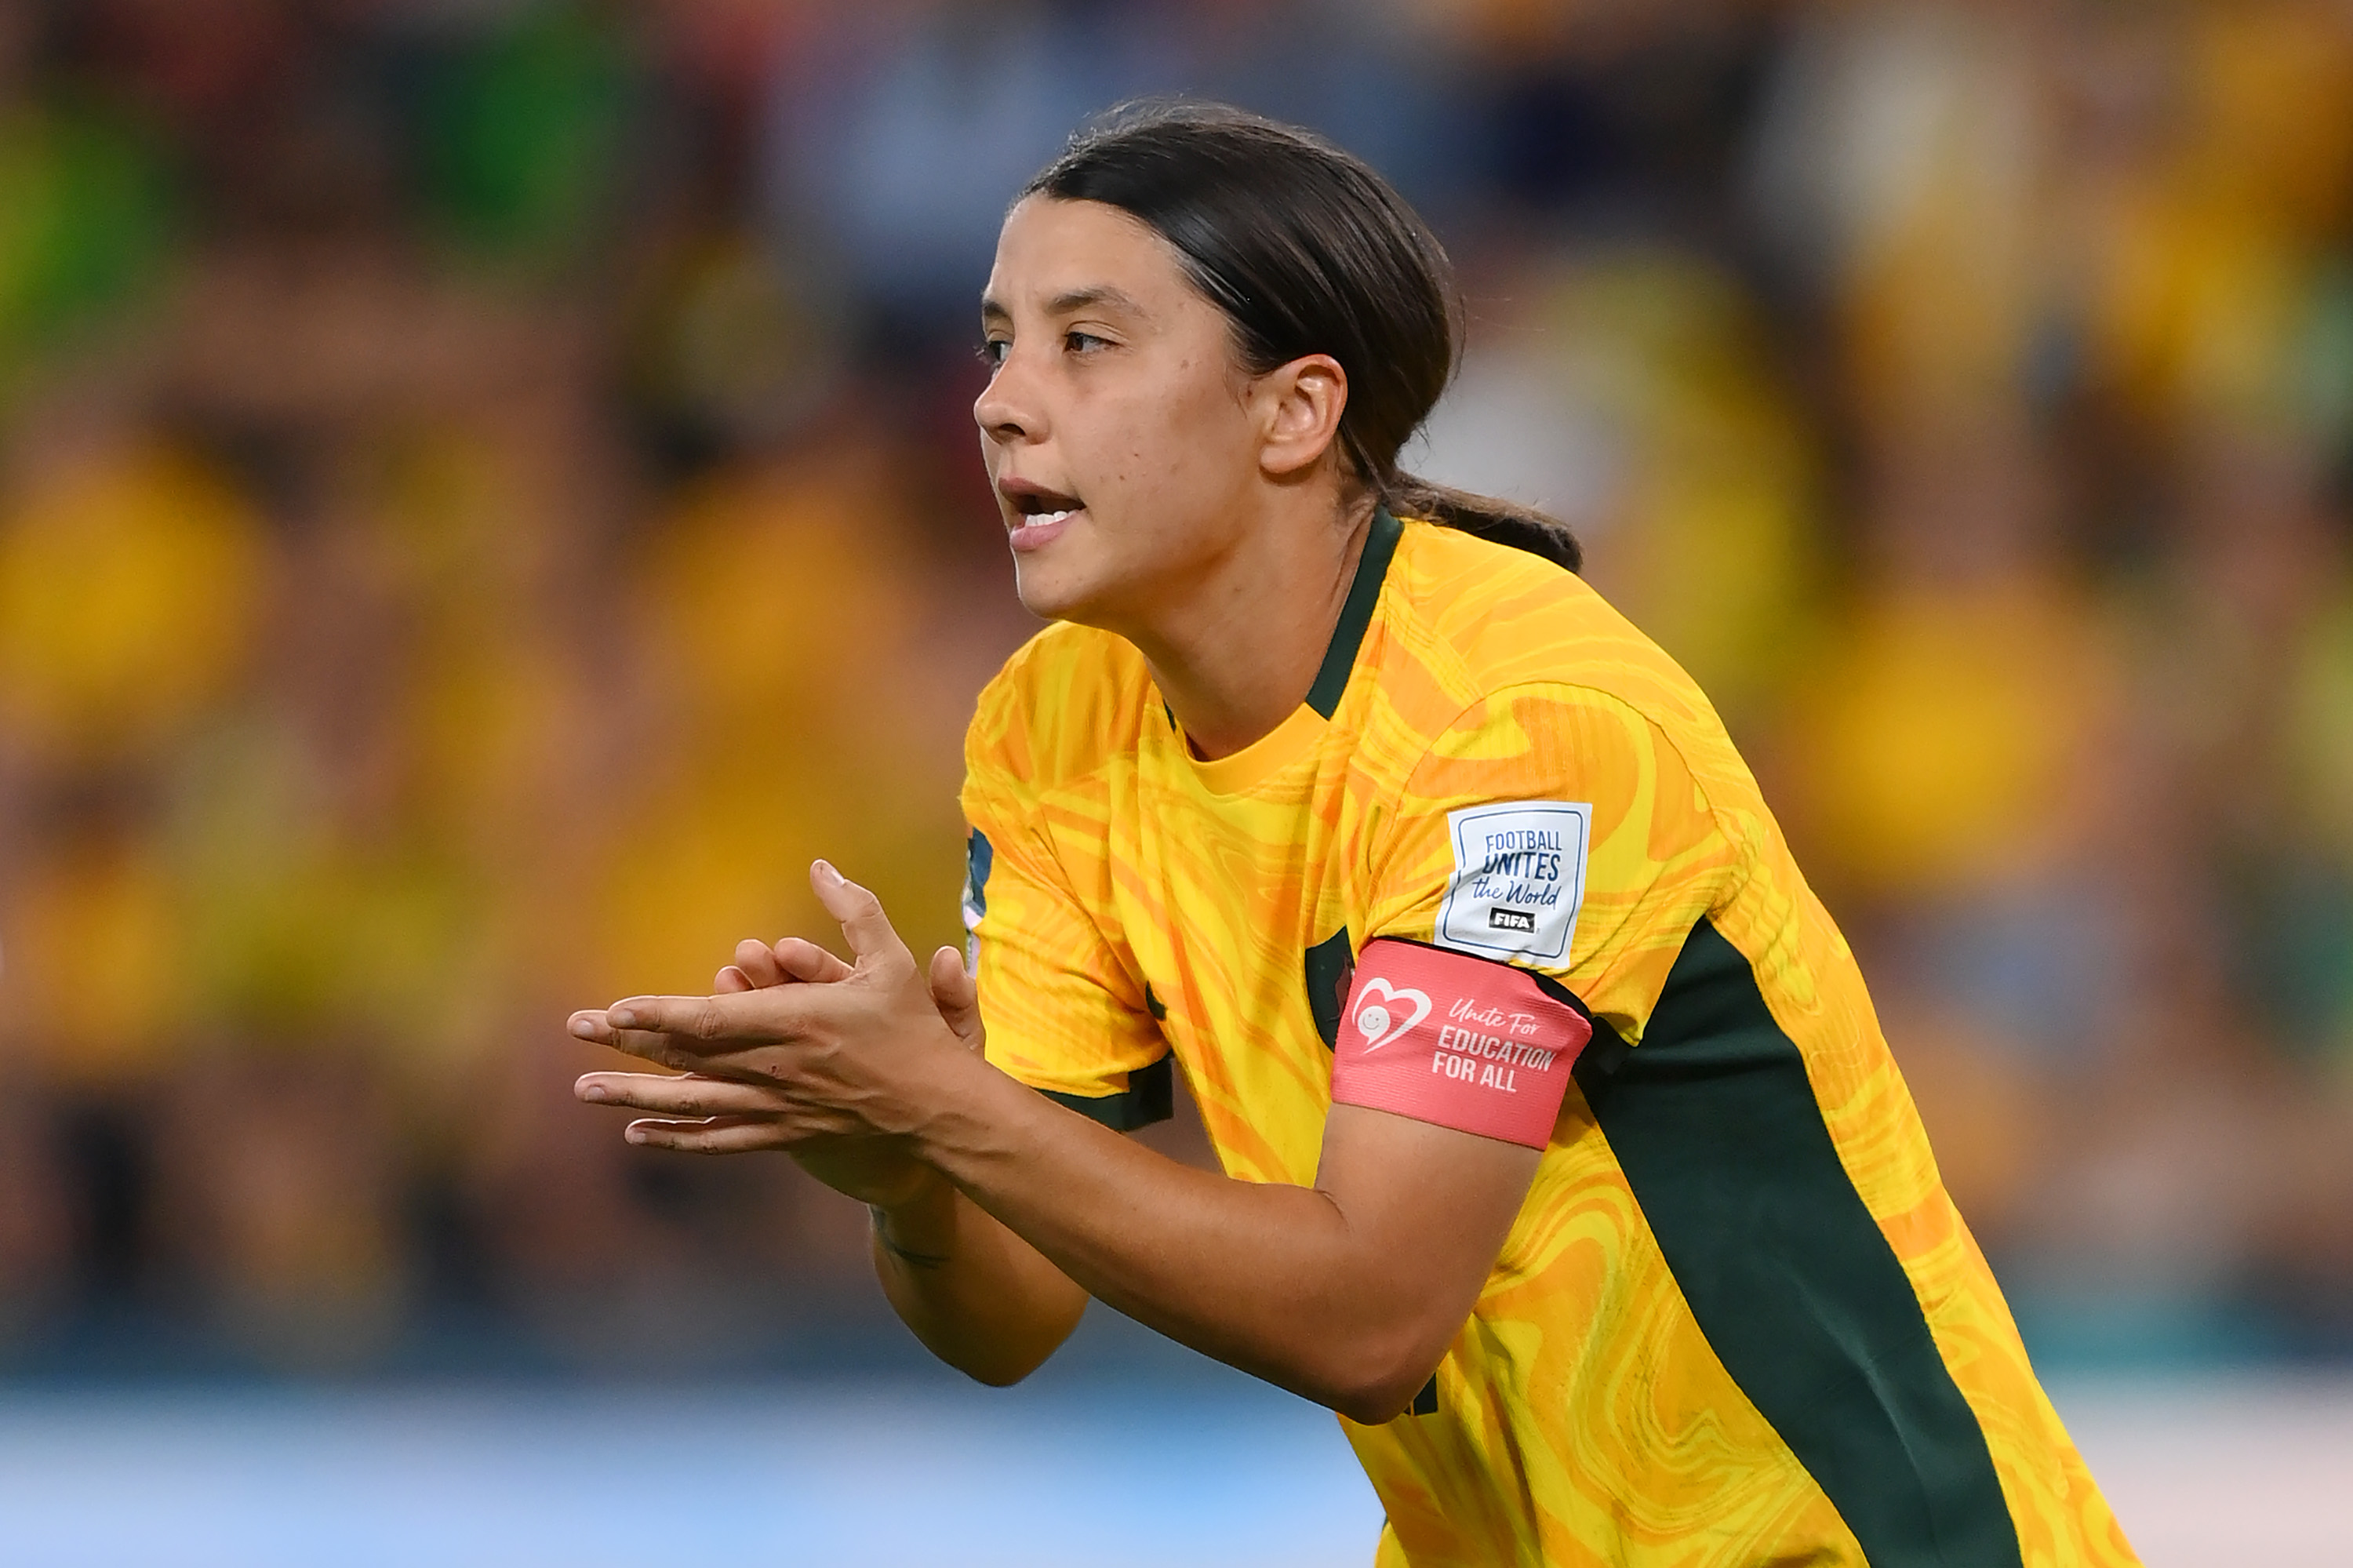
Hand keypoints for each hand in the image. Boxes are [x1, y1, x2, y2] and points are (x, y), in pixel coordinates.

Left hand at [570, 861, 983, 1207]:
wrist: (937, 1108)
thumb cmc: (914, 1031)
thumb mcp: (893, 960)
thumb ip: (855, 910)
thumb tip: (821, 866)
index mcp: (796, 1021)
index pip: (712, 1019)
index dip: (660, 1014)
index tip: (616, 1009)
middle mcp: (776, 1067)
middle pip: (687, 1057)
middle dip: (627, 1044)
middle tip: (578, 1030)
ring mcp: (776, 1105)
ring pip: (691, 1102)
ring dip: (634, 1095)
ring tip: (585, 1089)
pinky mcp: (783, 1133)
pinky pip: (718, 1138)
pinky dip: (676, 1137)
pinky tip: (639, 1133)